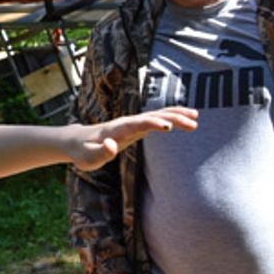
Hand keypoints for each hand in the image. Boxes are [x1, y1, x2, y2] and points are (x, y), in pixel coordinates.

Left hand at [71, 107, 198, 171]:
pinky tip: (186, 118)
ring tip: (195, 117)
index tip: (169, 127)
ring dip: (176, 115)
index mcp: (116, 130)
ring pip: (157, 114)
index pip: (137, 124)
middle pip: (152, 116)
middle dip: (173, 118)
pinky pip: (157, 119)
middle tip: (193, 123)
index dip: (153, 124)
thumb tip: (112, 145)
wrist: (77, 141)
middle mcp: (127, 122)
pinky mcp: (136, 126)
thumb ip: (101, 152)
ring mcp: (132, 123)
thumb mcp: (88, 158)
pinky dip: (171, 116)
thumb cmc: (83, 152)